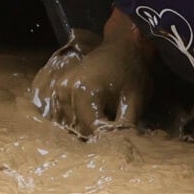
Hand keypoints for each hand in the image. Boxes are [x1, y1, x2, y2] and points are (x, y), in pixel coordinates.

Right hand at [30, 28, 151, 138]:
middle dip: (99, 135)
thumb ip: (125, 125)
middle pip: (81, 128)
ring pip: (72, 125)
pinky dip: (80, 121)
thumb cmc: (133, 71)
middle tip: (117, 134)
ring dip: (89, 129)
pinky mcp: (60, 89)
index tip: (122, 142)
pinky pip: (67, 115)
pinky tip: (97, 116)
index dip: (109, 139)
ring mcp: (60, 89)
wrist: (124, 46)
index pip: (93, 129)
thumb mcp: (134, 100)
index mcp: (84, 90)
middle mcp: (66, 90)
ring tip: (108, 122)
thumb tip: (122, 147)